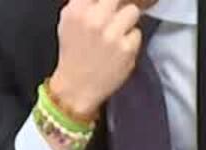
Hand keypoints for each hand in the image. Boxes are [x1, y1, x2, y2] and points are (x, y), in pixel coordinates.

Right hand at [48, 0, 144, 119]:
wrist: (78, 84)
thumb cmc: (74, 52)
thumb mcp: (68, 20)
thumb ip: (83, 3)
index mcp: (77, 10)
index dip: (108, 1)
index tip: (109, 6)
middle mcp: (95, 19)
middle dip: (118, 6)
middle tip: (115, 16)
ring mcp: (112, 34)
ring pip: (132, 12)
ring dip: (127, 20)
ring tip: (118, 31)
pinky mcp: (127, 48)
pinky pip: (137, 32)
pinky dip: (131, 38)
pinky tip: (120, 47)